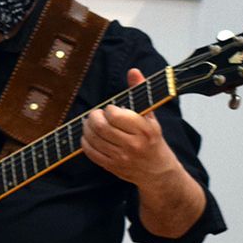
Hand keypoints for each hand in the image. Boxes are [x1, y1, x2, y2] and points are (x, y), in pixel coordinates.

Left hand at [81, 68, 178, 185]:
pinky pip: (91, 153)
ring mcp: (121, 158)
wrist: (157, 171)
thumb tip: (133, 71)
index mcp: (144, 130)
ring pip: (93, 139)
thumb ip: (140, 92)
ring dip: (87, 128)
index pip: (115, 116)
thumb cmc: (153, 139)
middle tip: (96, 115)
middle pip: (101, 127)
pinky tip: (90, 137)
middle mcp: (133, 145)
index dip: (109, 110)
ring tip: (91, 124)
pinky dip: (86, 142)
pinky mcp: (112, 167)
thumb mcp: (151, 115)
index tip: (111, 110)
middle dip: (94, 117)